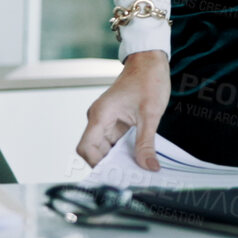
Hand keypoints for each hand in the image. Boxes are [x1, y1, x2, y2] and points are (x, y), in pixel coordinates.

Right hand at [78, 50, 169, 170]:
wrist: (150, 60)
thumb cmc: (148, 79)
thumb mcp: (150, 114)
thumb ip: (146, 143)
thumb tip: (149, 167)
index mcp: (100, 115)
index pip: (86, 148)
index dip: (97, 164)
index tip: (115, 175)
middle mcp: (99, 119)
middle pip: (96, 151)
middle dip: (111, 165)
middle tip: (130, 177)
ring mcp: (107, 121)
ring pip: (106, 149)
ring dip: (120, 159)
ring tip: (136, 170)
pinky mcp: (116, 122)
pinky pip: (116, 142)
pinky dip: (125, 151)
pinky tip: (139, 158)